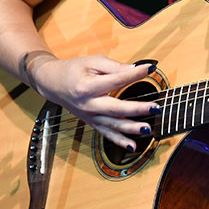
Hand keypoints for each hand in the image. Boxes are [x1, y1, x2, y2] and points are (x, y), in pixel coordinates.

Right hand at [28, 54, 158, 150]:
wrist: (53, 84)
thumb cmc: (74, 70)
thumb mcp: (93, 62)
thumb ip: (114, 67)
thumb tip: (136, 69)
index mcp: (88, 86)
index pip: (116, 80)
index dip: (135, 74)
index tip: (150, 69)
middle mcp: (89, 104)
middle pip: (116, 108)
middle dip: (137, 109)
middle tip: (155, 107)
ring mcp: (90, 116)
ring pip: (113, 125)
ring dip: (132, 128)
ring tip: (148, 129)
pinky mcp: (92, 122)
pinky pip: (107, 133)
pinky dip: (120, 141)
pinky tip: (133, 146)